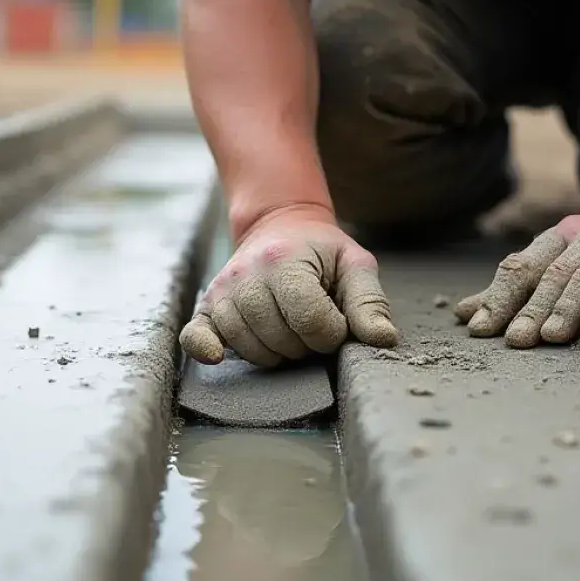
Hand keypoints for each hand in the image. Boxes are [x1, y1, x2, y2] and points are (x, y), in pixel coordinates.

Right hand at [180, 205, 398, 366]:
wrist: (279, 225)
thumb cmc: (321, 251)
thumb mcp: (354, 264)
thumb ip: (369, 302)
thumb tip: (382, 340)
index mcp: (284, 261)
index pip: (312, 323)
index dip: (332, 333)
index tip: (335, 320)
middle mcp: (247, 275)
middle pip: (281, 340)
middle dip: (305, 344)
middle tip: (311, 323)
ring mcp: (223, 290)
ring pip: (250, 348)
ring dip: (276, 352)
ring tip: (288, 328)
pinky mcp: (208, 304)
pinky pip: (196, 335)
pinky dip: (206, 349)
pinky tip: (216, 356)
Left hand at [454, 182, 579, 347]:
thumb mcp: (573, 259)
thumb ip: (523, 285)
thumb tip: (465, 313)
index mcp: (562, 237)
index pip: (521, 266)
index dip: (498, 296)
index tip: (478, 329)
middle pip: (551, 274)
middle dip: (529, 308)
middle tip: (513, 342)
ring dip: (566, 306)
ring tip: (549, 337)